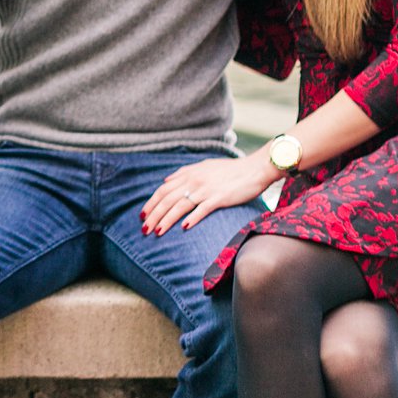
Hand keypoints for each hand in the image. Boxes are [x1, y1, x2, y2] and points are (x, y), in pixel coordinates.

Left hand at [141, 154, 274, 236]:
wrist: (254, 169)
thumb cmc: (230, 170)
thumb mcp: (204, 166)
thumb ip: (184, 173)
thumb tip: (166, 181)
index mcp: (189, 173)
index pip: (163, 189)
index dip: (151, 202)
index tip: (142, 214)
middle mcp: (194, 181)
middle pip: (167, 199)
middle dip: (153, 214)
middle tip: (144, 228)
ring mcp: (206, 189)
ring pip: (180, 206)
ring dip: (166, 219)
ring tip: (156, 231)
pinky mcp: (219, 198)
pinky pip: (202, 209)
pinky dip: (191, 218)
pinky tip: (183, 228)